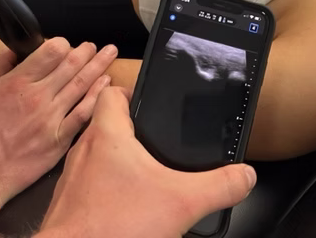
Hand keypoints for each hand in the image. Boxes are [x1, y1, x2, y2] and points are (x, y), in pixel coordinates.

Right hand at [0, 38, 117, 224]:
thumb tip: (12, 51)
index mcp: (17, 83)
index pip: (51, 51)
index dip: (63, 44)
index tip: (67, 44)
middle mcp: (37, 97)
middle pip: (71, 65)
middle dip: (87, 51)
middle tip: (94, 46)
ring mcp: (51, 118)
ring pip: (82, 85)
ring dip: (98, 66)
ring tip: (109, 54)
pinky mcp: (60, 138)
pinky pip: (84, 113)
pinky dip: (97, 96)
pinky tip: (107, 85)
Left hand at [39, 87, 256, 237]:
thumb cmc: (111, 227)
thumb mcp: (182, 203)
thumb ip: (218, 186)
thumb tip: (244, 175)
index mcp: (107, 135)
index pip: (112, 93)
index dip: (132, 91)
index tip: (151, 100)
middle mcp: (84, 151)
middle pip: (106, 123)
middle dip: (132, 128)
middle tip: (157, 136)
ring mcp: (74, 178)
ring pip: (97, 154)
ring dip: (118, 158)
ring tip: (146, 170)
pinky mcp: (71, 203)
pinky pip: (90, 183)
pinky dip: (108, 187)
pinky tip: (128, 203)